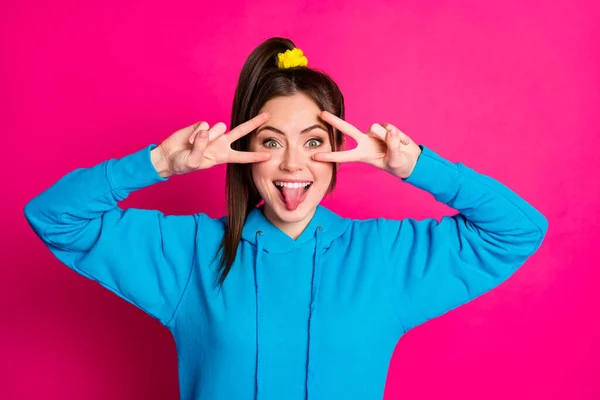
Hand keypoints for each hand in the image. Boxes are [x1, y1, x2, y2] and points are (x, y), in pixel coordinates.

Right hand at [151, 113, 271, 177]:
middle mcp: (220, 143)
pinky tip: (188, 139)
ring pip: (219, 127)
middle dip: (254, 123)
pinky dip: (196, 133)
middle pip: (241, 131)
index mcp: (222, 156)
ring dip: (208, 135)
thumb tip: (205, 132)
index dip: (255, 157)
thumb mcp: (193, 162)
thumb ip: (200, 147)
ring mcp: (211, 134)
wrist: (168, 157)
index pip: (242, 157)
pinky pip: (204, 125)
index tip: (269, 156)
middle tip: (268, 116)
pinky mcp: (201, 126)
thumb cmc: (182, 164)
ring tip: (194, 144)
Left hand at [312, 111, 421, 178]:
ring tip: (398, 147)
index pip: (344, 155)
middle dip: (335, 121)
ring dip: (389, 138)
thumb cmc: (399, 165)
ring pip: (376, 129)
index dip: (330, 156)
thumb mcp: (395, 160)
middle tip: (321, 114)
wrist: (411, 160)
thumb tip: (390, 130)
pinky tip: (403, 142)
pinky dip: (399, 136)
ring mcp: (374, 134)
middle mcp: (365, 142)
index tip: (315, 156)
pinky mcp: (384, 128)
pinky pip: (389, 127)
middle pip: (347, 129)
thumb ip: (393, 146)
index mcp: (363, 155)